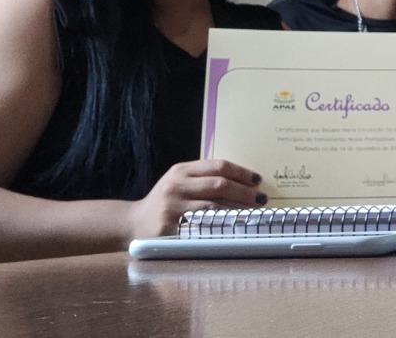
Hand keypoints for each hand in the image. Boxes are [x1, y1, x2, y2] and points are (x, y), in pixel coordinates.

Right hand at [129, 159, 264, 238]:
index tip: (258, 180)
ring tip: (254, 213)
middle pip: (219, 184)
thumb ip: (203, 178)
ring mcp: (173, 206)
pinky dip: (222, 226)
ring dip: (238, 210)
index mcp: (181, 170)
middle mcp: (176, 185)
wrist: (133, 223)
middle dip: (245, 192)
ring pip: (214, 206)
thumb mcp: (179, 183)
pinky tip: (234, 228)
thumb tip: (243, 182)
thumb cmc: (165, 202)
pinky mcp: (171, 226)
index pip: (218, 166)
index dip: (241, 172)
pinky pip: (203, 226)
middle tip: (262, 199)